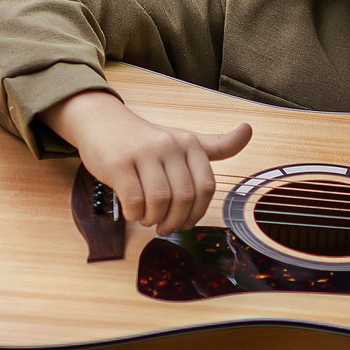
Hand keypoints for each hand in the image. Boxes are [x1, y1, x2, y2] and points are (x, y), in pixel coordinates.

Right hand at [45, 90, 251, 234]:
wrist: (102, 121)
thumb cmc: (145, 140)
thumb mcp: (182, 140)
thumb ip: (216, 145)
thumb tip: (248, 131)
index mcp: (189, 143)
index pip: (206, 187)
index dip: (198, 213)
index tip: (185, 222)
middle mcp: (169, 145)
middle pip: (183, 197)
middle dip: (175, 221)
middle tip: (164, 228)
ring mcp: (143, 152)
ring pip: (159, 200)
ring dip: (154, 219)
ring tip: (147, 219)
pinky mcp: (119, 162)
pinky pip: (134, 200)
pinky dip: (134, 214)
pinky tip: (131, 212)